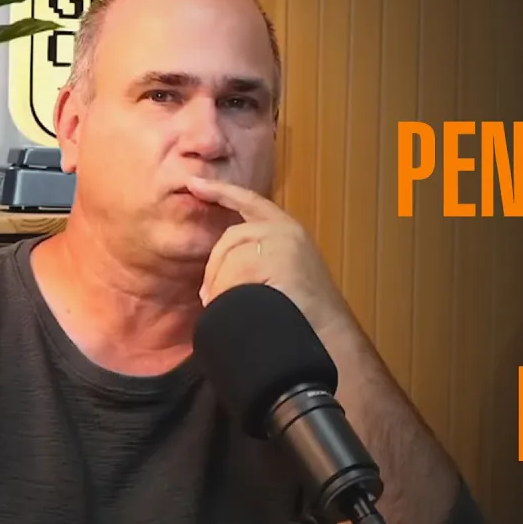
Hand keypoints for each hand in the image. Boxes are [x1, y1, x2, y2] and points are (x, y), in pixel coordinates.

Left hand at [186, 177, 351, 336]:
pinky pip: (237, 273)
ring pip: (232, 257)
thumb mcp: (281, 277)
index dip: (221, 191)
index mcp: (289, 231)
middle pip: (232, 237)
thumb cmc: (302, 317)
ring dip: (220, 285)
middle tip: (207, 297)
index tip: (195, 184)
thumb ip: (256, 262)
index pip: (250, 202)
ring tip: (218, 307)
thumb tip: (215, 275)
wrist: (327, 339)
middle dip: (214, 268)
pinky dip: (226, 292)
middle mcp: (287, 231)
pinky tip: (227, 307)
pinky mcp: (280, 260)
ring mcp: (285, 243)